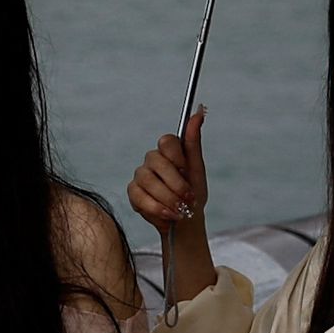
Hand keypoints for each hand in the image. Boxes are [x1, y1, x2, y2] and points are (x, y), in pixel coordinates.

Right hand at [132, 111, 215, 300]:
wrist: (186, 221)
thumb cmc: (193, 193)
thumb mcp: (197, 169)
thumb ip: (193, 141)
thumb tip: (200, 111)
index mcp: (169, 151)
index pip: (166, 141)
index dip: (177, 158)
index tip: (187, 171)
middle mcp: (152, 160)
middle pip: (157, 162)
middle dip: (175, 183)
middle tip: (188, 198)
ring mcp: (141, 175)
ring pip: (148, 180)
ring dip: (167, 198)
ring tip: (180, 210)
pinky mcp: (133, 192)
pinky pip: (139, 196)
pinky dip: (156, 208)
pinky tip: (168, 215)